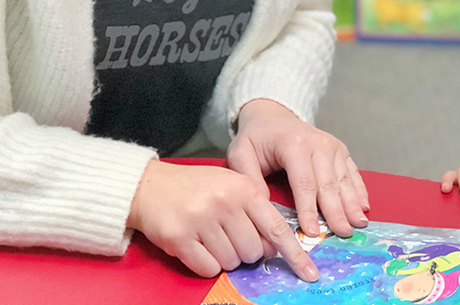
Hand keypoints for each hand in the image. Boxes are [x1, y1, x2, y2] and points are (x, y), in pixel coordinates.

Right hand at [128, 160, 319, 280]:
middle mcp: (225, 203)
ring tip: (209, 236)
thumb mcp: (232, 186)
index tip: (309, 273)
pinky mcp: (180, 238)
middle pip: (254, 251)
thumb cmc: (197, 188)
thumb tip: (274, 246)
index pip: (277, 228)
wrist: (150, 186)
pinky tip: (196, 246)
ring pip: (232, 262)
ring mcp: (202, 220)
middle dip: (245, 251)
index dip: (295, 254)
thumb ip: (255, 211)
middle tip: (228, 235)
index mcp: (244, 189)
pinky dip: (206, 264)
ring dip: (224, 257)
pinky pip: (208, 269)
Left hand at [227, 99, 368, 239]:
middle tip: (342, 234)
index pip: (303, 183)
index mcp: (294, 144)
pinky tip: (364, 207)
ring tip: (358, 224)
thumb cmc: (256, 138)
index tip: (312, 232)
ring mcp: (333, 146)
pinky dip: (359, 190)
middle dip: (336, 212)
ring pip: (344, 180)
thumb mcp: (241, 153)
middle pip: (328, 184)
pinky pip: (352, 172)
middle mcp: (318, 143)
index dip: (308, 210)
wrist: (273, 115)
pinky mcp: (341, 150)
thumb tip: (264, 209)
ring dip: (352, 204)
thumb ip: (249, 179)